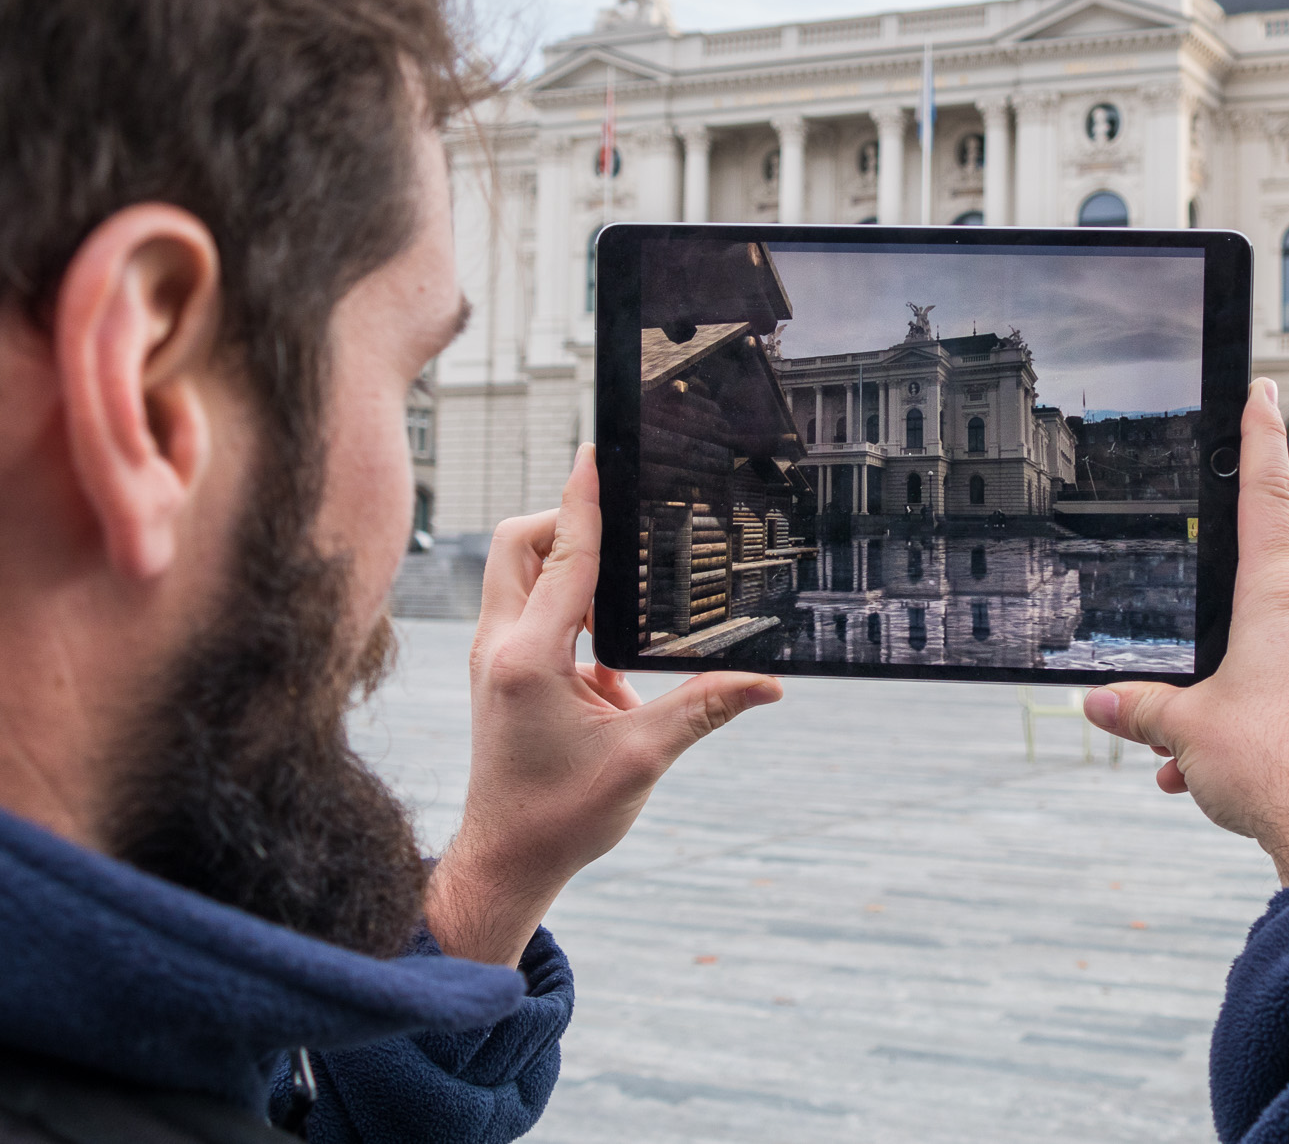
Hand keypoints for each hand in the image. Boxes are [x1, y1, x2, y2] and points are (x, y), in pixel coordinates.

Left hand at [426, 445, 782, 966]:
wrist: (505, 862)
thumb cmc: (560, 816)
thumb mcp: (643, 757)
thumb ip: (705, 706)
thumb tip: (769, 682)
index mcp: (529, 658)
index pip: (562, 555)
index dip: (584, 500)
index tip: (597, 455)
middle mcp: (499, 646)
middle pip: (519, 543)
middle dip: (565, 522)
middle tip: (620, 529)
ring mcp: (491, 656)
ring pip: (518, 572)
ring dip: (567, 565)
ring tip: (625, 591)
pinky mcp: (498, 670)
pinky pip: (527, 609)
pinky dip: (569, 607)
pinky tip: (613, 651)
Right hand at [1082, 379, 1288, 885]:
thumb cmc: (1272, 768)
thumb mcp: (1184, 731)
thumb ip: (1140, 709)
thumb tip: (1099, 705)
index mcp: (1278, 602)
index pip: (1267, 498)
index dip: (1260, 440)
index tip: (1265, 391)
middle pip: (1252, 612)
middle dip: (1210, 656)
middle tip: (1180, 709)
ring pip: (1270, 666)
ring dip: (1228, 707)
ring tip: (1192, 763)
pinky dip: (1256, 732)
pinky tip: (1221, 779)